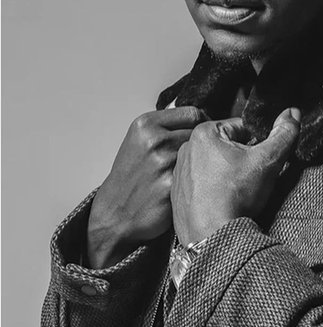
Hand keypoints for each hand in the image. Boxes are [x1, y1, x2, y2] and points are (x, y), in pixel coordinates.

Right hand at [87, 106, 206, 267]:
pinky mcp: (171, 185)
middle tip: (195, 158)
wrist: (114, 213)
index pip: (193, 113)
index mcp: (146, 124)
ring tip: (188, 174)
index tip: (204, 134)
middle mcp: (154, 140)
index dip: (203, 124)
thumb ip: (168, 126)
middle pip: (199, 133)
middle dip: (201, 145)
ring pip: (201, 154)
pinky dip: (196, 181)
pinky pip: (197, 175)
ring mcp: (163, 162)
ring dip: (200, 164)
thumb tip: (203, 115)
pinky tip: (186, 188)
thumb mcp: (141, 140)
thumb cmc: (132, 176)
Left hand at [171, 108, 300, 245]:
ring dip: (227, 173)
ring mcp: (179, 171)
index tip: (260, 160)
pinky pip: (201, 183)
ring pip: (214, 164)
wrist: (211, 236)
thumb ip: (284, 134)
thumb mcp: (267, 161)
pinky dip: (212, 189)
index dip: (258, 143)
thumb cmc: (234, 196)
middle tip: (249, 178)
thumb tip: (292, 113)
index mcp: (204, 132)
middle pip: (227, 146)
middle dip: (241, 158)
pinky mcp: (177, 193)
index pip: (241, 128)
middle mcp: (186, 148)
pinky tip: (222, 201)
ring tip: (236, 191)